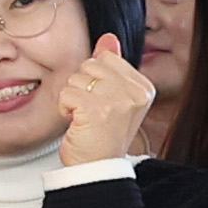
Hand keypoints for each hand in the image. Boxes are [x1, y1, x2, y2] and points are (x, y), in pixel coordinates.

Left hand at [53, 40, 156, 165]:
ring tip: (84, 118)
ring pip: (76, 78)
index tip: (102, 103)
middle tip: (91, 111)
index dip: (95, 79)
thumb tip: (108, 37)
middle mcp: (135, 93)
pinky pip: (66, 93)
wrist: (97, 169)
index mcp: (143, 88)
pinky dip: (64, 109)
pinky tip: (76, 123)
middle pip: (90, 65)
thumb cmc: (103, 136)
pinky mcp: (96, 109)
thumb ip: (112, 65)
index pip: (107, 59)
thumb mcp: (113, 98)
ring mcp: (117, 100)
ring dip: (72, 99)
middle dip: (82, 87)